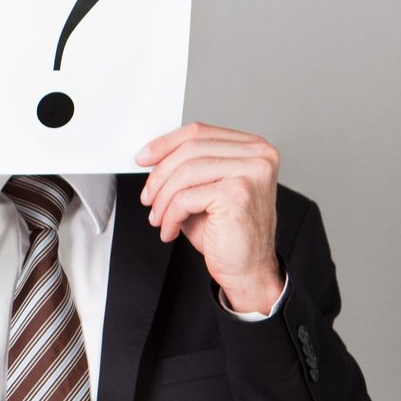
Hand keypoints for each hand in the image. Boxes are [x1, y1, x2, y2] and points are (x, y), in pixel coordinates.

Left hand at [136, 122, 282, 313]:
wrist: (247, 267)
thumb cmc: (226, 231)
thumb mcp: (203, 191)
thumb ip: (187, 168)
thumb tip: (151, 157)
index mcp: (252, 148)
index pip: (200, 132)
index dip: (165, 143)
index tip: (142, 159)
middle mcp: (258, 155)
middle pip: (190, 149)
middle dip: (159, 175)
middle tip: (147, 198)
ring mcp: (251, 172)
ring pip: (186, 172)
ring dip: (163, 199)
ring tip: (158, 218)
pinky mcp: (239, 193)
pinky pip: (186, 197)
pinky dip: (170, 215)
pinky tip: (170, 230)